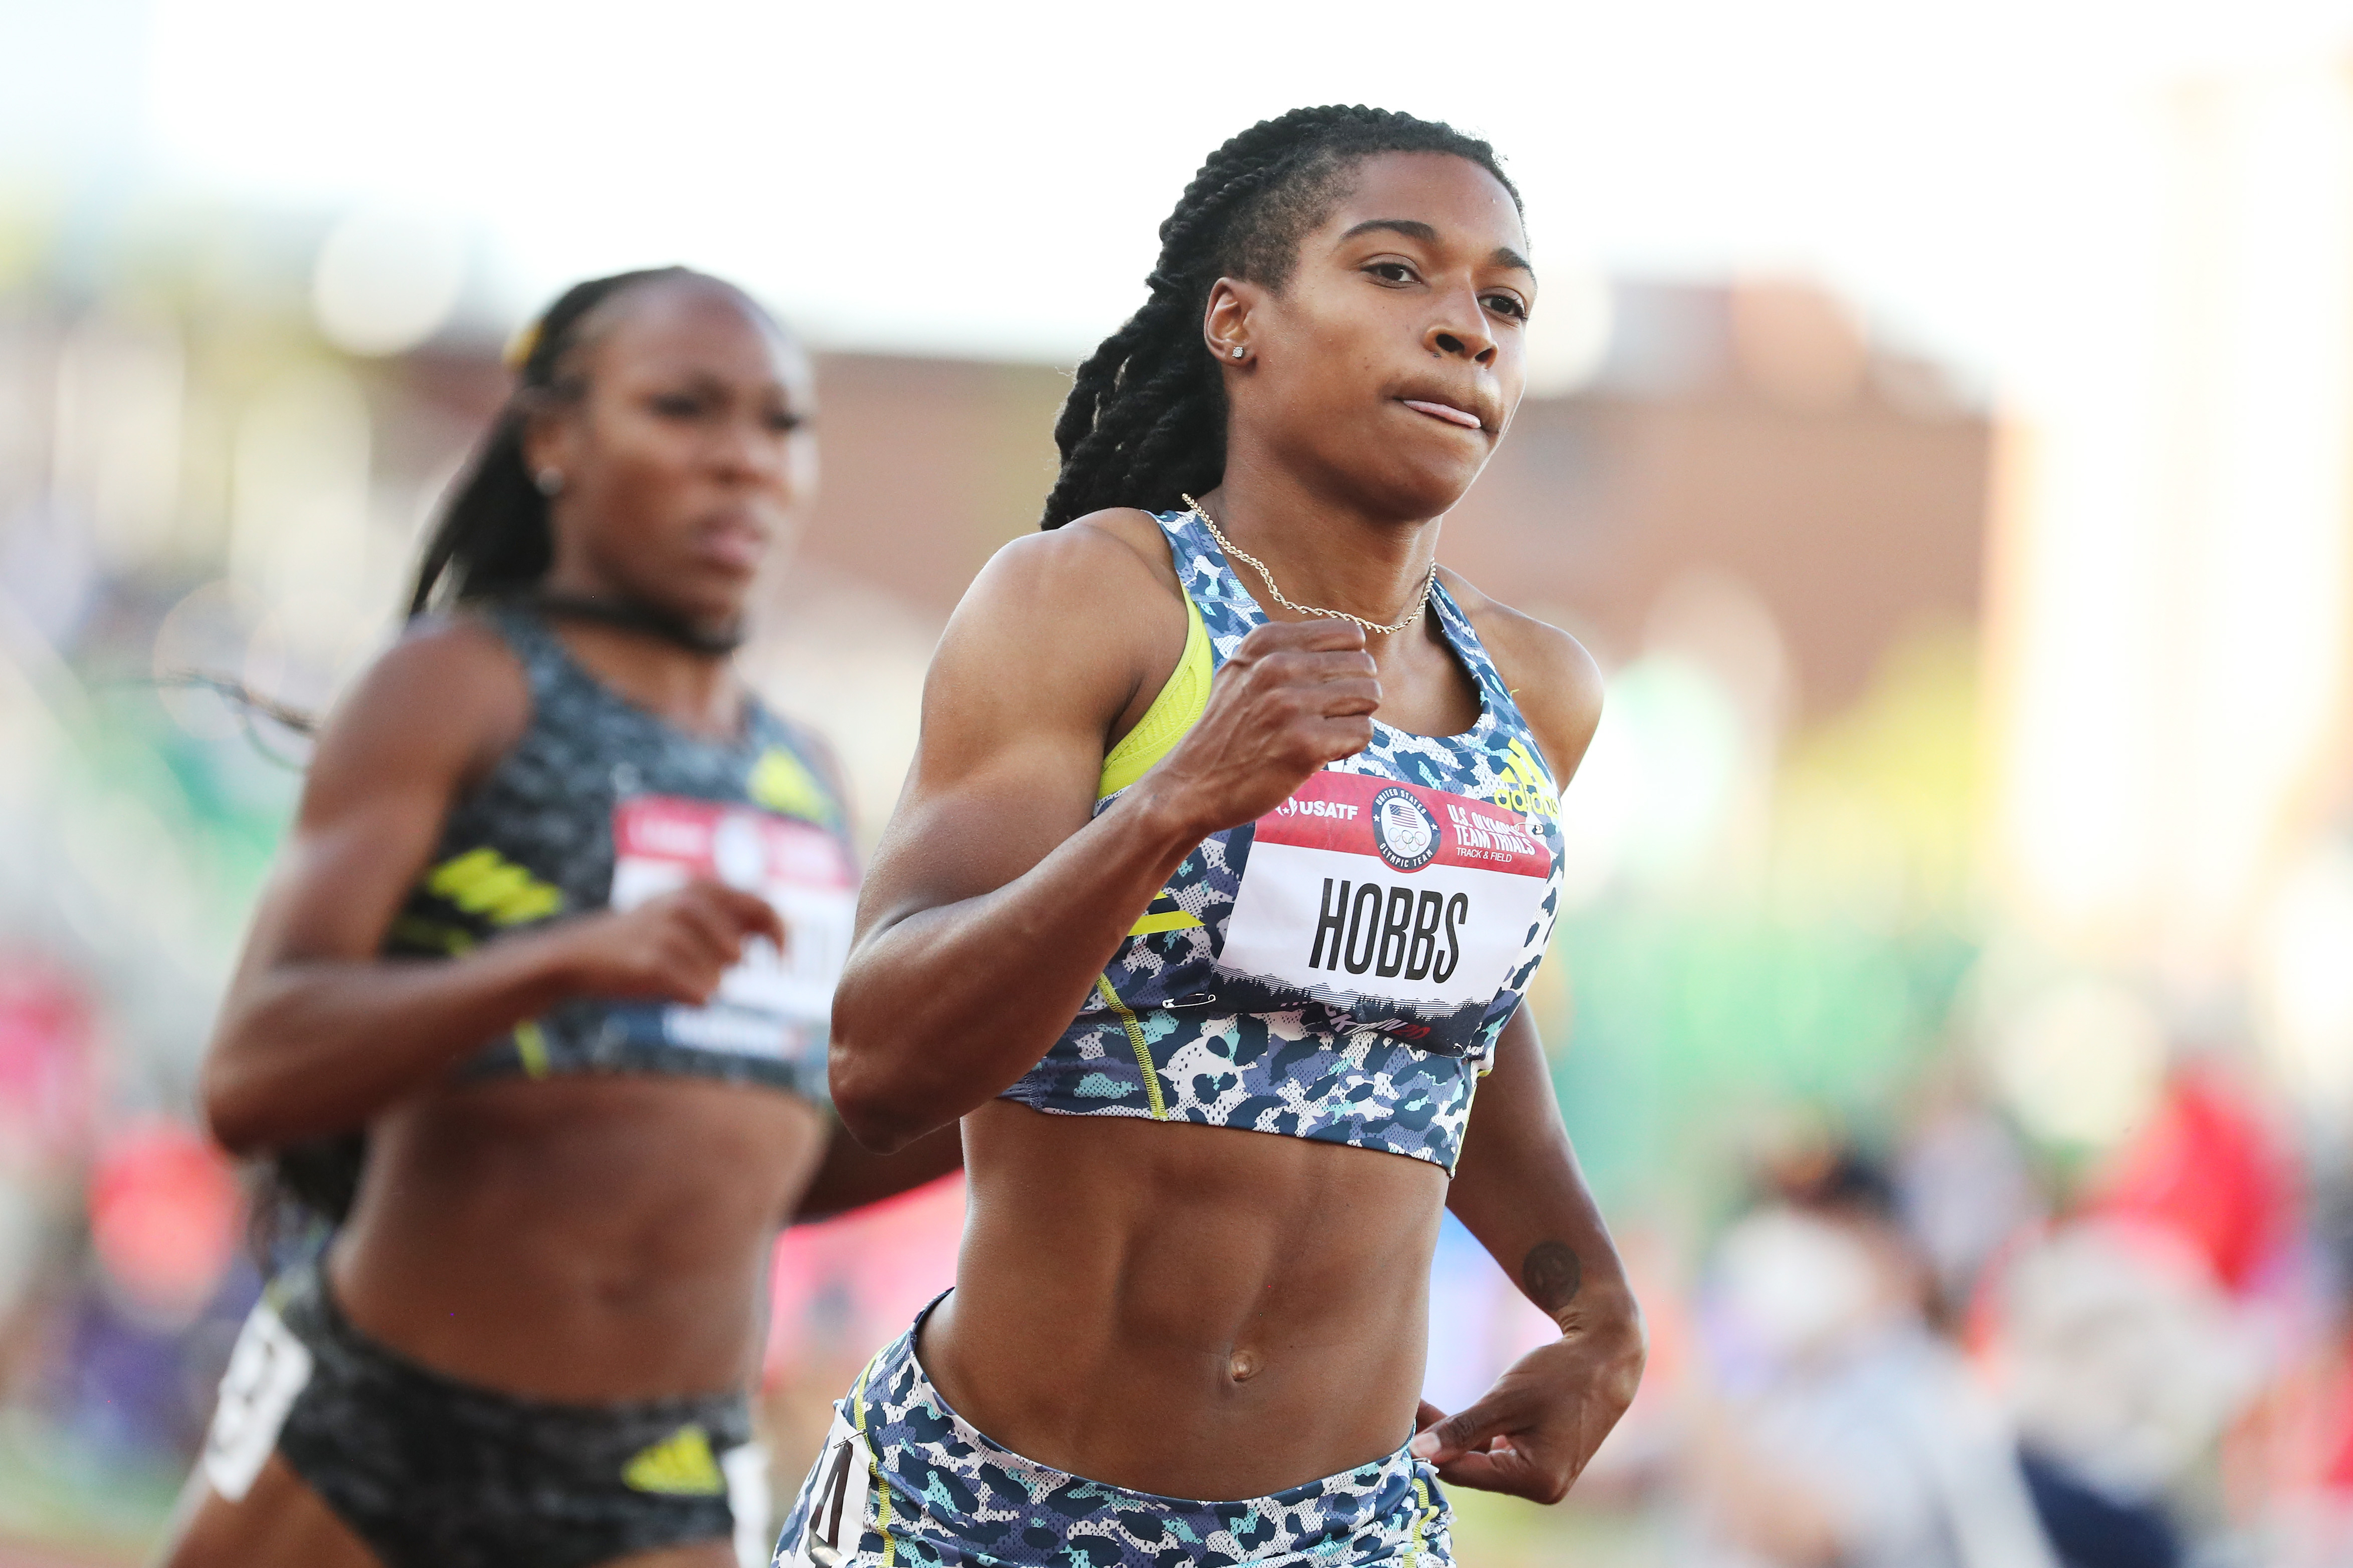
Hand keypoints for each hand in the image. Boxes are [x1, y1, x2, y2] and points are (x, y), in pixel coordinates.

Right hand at [543, 881, 786, 1005]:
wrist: (579, 955)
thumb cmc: (643, 940)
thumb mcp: (684, 916)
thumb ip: (730, 918)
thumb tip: (782, 928)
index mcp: (699, 888)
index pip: (761, 905)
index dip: (781, 933)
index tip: (785, 958)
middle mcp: (685, 902)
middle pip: (739, 946)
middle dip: (739, 966)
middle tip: (727, 979)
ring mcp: (668, 931)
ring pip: (719, 974)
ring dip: (709, 983)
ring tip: (686, 980)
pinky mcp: (653, 962)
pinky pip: (699, 992)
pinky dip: (693, 998)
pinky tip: (677, 993)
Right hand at [1146, 618, 1378, 834]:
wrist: (1192, 784)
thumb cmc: (1226, 731)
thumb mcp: (1243, 671)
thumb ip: (1287, 652)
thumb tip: (1352, 645)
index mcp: (1268, 641)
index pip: (1349, 635)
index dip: (1346, 664)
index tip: (1325, 687)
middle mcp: (1279, 666)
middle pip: (1364, 666)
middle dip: (1353, 693)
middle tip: (1325, 716)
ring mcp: (1292, 704)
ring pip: (1369, 697)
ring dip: (1354, 719)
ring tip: (1324, 733)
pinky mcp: (1305, 743)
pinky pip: (1363, 732)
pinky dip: (1350, 747)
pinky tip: (1321, 753)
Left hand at [1409, 1291, 1645, 1502]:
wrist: (1607, 1356)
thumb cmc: (1561, 1373)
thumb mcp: (1507, 1398)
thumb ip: (1461, 1429)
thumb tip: (1416, 1453)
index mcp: (1538, 1480)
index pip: (1464, 1472)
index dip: (1427, 1447)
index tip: (1400, 1416)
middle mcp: (1542, 1488)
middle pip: (1471, 1468)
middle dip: (1437, 1441)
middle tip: (1405, 1409)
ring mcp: (1543, 1477)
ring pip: (1480, 1460)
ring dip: (1453, 1436)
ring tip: (1419, 1408)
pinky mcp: (1540, 1461)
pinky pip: (1496, 1453)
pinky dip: (1474, 1435)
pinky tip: (1446, 1416)